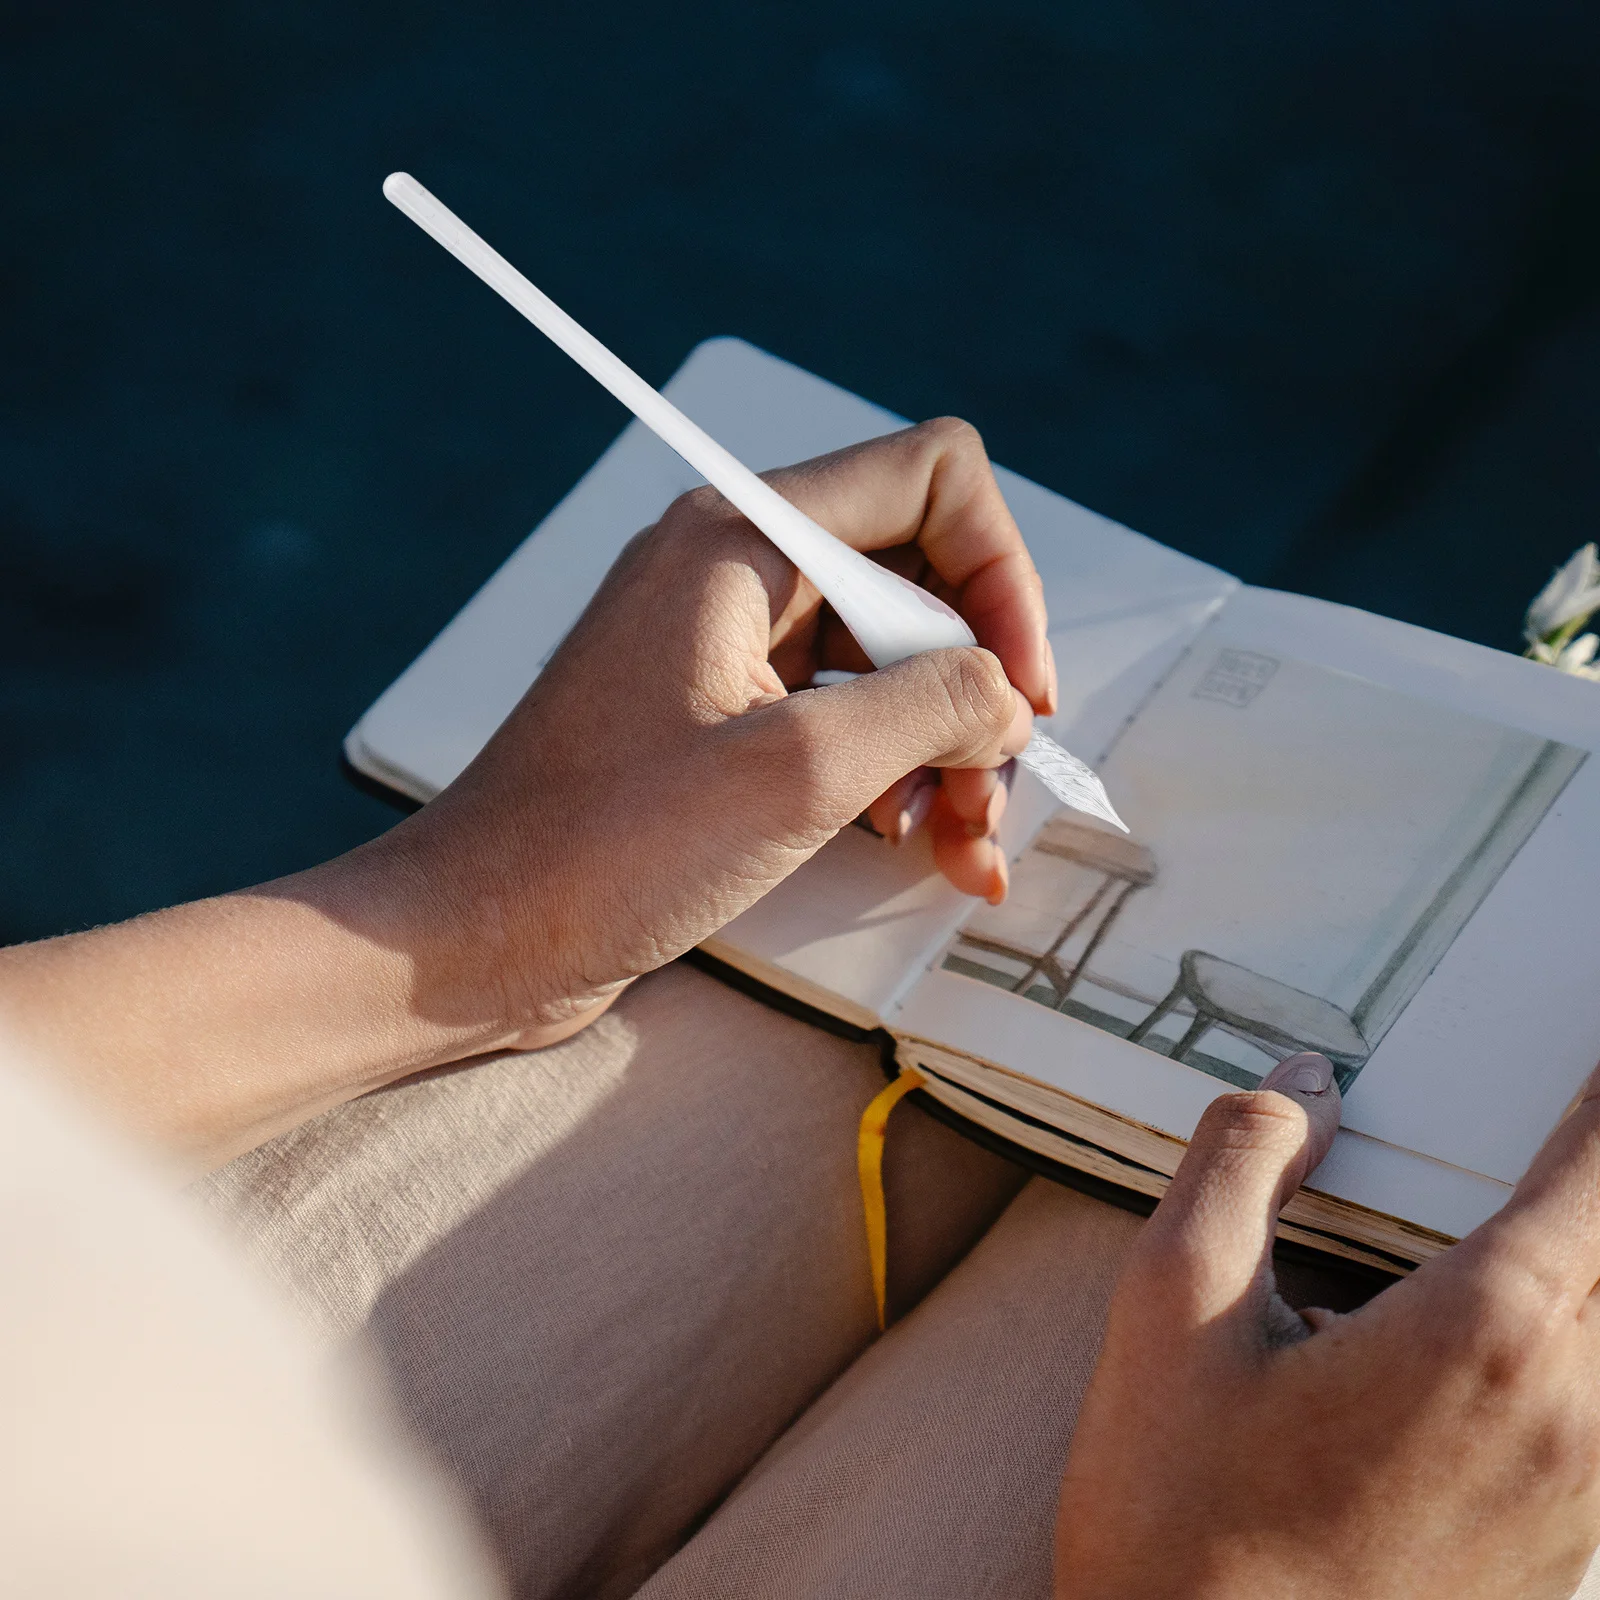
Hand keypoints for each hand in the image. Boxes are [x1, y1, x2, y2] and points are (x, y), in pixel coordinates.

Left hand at [0, 419, 1050, 1167]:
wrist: (472, 938)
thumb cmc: (601, 849)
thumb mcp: (796, 771)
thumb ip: (932, 705)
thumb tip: (1004, 693)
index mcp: (742, 541)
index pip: (930, 481)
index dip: (1001, 574)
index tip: (1017, 688)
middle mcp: (737, 575)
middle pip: (920, 584)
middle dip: (977, 688)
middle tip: (995, 792)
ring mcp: (728, 651)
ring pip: (890, 663)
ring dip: (948, 749)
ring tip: (965, 847)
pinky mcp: (721, 726)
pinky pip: (843, 722)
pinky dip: (896, 778)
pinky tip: (922, 850)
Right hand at [1056, 1050, 1599, 1598]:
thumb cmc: (1182, 1524)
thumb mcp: (1168, 1307)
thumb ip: (1242, 1162)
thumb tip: (1301, 1087)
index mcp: (1484, 1330)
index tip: (1583, 1032)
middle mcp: (1577, 1408)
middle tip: (1571, 1108)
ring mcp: (1592, 1489)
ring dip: (1592, 1248)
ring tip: (1545, 1200)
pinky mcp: (1576, 1546)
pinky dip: (1582, 1323)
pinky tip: (1519, 1317)